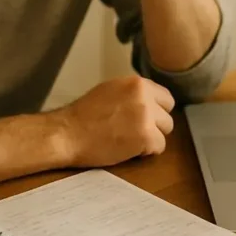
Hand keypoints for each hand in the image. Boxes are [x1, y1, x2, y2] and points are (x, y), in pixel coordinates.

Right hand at [54, 76, 174, 166]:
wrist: (68, 133)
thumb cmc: (83, 115)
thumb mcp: (111, 91)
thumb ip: (133, 93)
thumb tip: (150, 101)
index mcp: (136, 83)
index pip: (165, 97)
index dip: (156, 110)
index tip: (146, 118)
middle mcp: (144, 96)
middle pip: (167, 114)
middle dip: (155, 125)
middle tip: (136, 132)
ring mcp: (146, 116)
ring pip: (165, 130)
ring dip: (152, 138)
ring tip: (131, 141)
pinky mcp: (146, 136)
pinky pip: (159, 146)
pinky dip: (147, 152)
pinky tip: (130, 150)